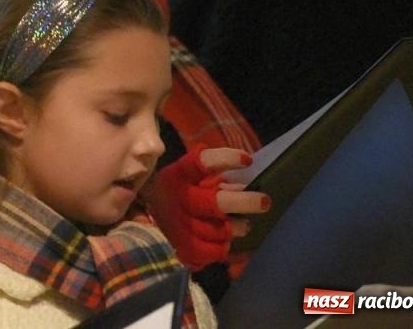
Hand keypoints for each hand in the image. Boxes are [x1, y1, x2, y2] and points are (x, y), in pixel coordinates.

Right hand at [147, 146, 269, 269]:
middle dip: (242, 202)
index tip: (247, 160)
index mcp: (180, 176)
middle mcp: (179, 200)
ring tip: (243, 224)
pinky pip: (213, 252)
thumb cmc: (178, 190)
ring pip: (219, 231)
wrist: (147, 215)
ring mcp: (180, 227)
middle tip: (265, 201)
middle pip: (214, 203)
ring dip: (236, 227)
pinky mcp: (183, 249)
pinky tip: (224, 240)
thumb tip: (246, 185)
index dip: (225, 160)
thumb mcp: (190, 176)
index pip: (202, 164)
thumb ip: (215, 176)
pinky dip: (223, 246)